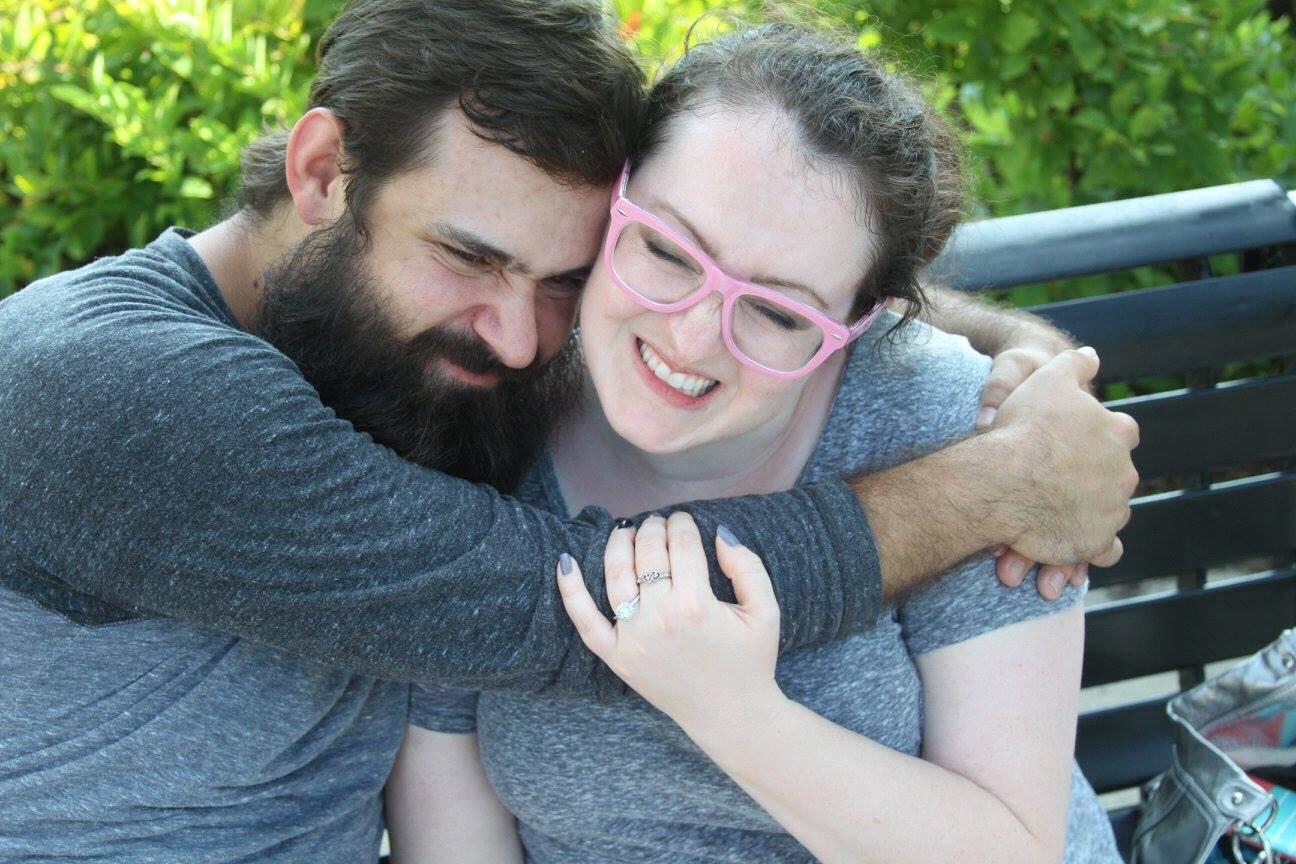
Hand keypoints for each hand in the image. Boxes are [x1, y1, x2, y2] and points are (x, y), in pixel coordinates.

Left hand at [556, 513, 779, 730]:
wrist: (731, 715)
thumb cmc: (750, 661)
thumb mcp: (766, 611)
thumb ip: (747, 566)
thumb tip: (719, 533)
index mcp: (696, 604)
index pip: (681, 544)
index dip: (682, 523)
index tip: (684, 519)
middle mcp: (659, 617)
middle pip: (647, 553)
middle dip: (653, 528)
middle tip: (659, 523)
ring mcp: (632, 638)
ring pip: (615, 574)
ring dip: (619, 544)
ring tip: (627, 532)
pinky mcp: (616, 657)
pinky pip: (584, 621)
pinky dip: (571, 591)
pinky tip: (566, 562)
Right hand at [979, 345, 1111, 596]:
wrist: (1006, 476)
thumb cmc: (1024, 424)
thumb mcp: (1048, 378)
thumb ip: (1074, 365)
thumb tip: (1092, 355)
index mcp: (1118, 432)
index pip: (1120, 432)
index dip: (1093, 438)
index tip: (1070, 443)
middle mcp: (1125, 472)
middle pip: (1110, 477)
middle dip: (1083, 483)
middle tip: (1046, 486)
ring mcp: (1113, 508)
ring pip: (1104, 513)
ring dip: (1081, 517)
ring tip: (1046, 521)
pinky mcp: (1096, 542)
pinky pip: (1104, 550)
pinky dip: (1092, 550)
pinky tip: (1071, 546)